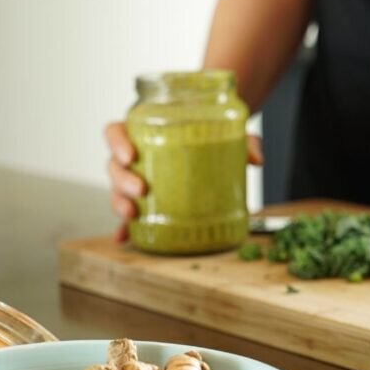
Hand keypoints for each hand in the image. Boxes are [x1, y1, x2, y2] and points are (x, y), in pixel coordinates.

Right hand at [104, 121, 262, 241]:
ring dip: (119, 203)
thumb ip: (244, 140)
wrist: (211, 143)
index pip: (115, 131)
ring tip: (133, 215)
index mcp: (143, 131)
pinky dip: (124, 228)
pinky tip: (125, 238)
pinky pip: (126, 215)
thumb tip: (256, 158)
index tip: (130, 155)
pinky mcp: (142, 202)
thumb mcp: (226, 131)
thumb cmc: (208, 134)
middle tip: (142, 189)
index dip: (116, 143)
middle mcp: (134, 156)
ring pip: (115, 190)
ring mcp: (134, 179)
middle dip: (122, 180)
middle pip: (112, 166)